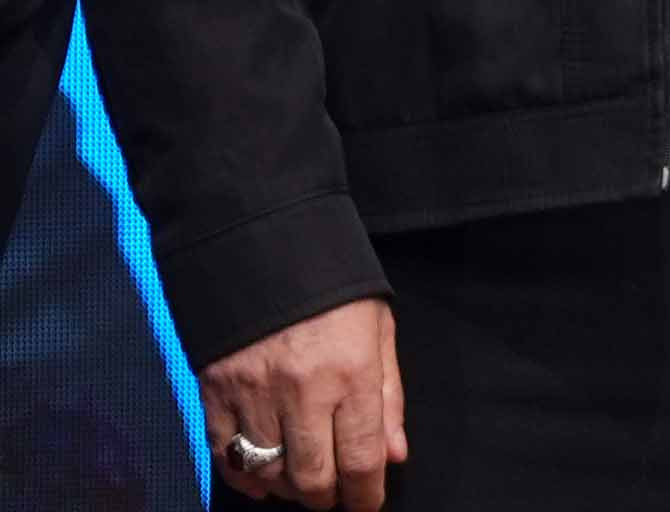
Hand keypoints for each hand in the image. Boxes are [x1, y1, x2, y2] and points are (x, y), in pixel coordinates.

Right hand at [198, 297, 403, 508]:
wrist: (264, 246)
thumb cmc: (335, 290)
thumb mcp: (378, 332)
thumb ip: (388, 396)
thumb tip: (393, 455)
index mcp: (351, 373)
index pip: (361, 458)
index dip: (366, 494)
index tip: (367, 503)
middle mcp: (302, 390)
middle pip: (312, 477)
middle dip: (328, 498)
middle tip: (335, 496)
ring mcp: (252, 394)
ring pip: (269, 473)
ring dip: (289, 490)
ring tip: (303, 483)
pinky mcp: (214, 393)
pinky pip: (226, 456)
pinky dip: (246, 476)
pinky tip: (263, 476)